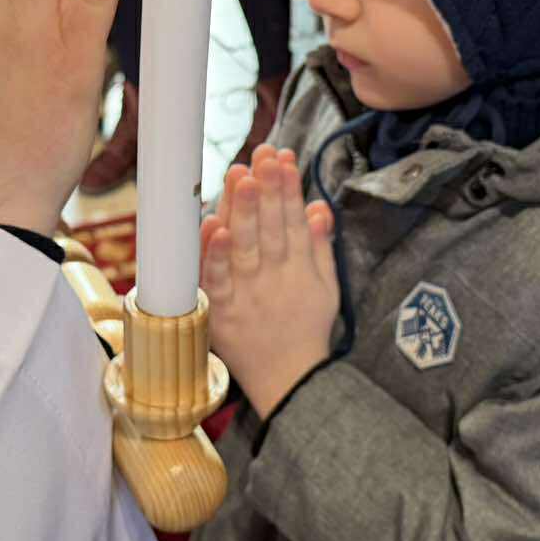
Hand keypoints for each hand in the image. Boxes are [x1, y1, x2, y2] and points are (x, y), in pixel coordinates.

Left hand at [200, 147, 339, 417]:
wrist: (291, 384)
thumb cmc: (306, 332)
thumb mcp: (326, 289)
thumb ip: (321, 246)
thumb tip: (319, 206)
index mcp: (299, 270)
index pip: (294, 221)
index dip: (288, 188)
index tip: (283, 157)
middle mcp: (274, 278)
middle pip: (270, 228)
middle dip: (267, 189)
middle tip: (262, 156)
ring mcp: (247, 295)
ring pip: (245, 246)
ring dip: (243, 211)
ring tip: (241, 177)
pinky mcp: (222, 313)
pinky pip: (216, 280)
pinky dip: (214, 255)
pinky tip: (213, 227)